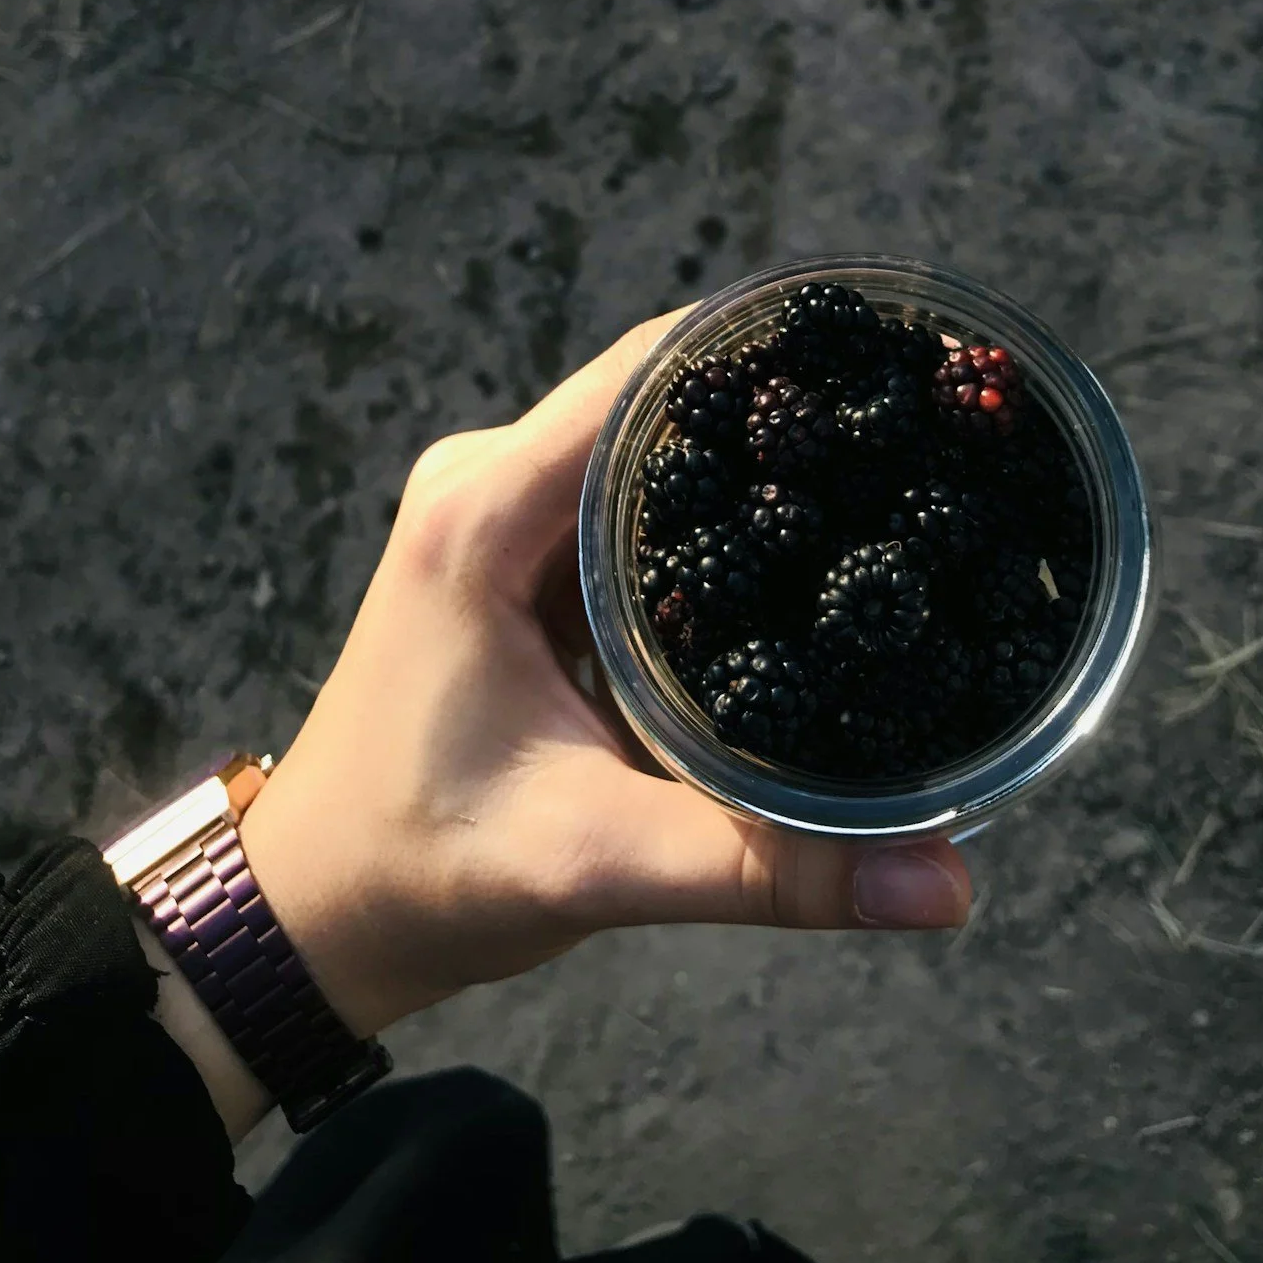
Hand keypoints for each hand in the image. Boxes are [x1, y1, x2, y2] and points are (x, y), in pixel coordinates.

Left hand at [236, 312, 971, 1051]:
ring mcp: (499, 510)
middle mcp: (487, 482)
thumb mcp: (598, 862)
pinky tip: (800, 532)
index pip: (643, 372)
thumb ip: (772, 869)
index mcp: (484, 515)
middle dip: (776, 397)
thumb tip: (948, 885)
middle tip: (909, 425)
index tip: (882, 360)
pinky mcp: (517, 551)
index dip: (761, 350)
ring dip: (744, 447)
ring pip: (646, 437)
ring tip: (880, 463)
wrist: (314, 911)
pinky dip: (707, 501)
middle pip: (656, 388)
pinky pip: (628, 490)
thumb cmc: (424, 872)